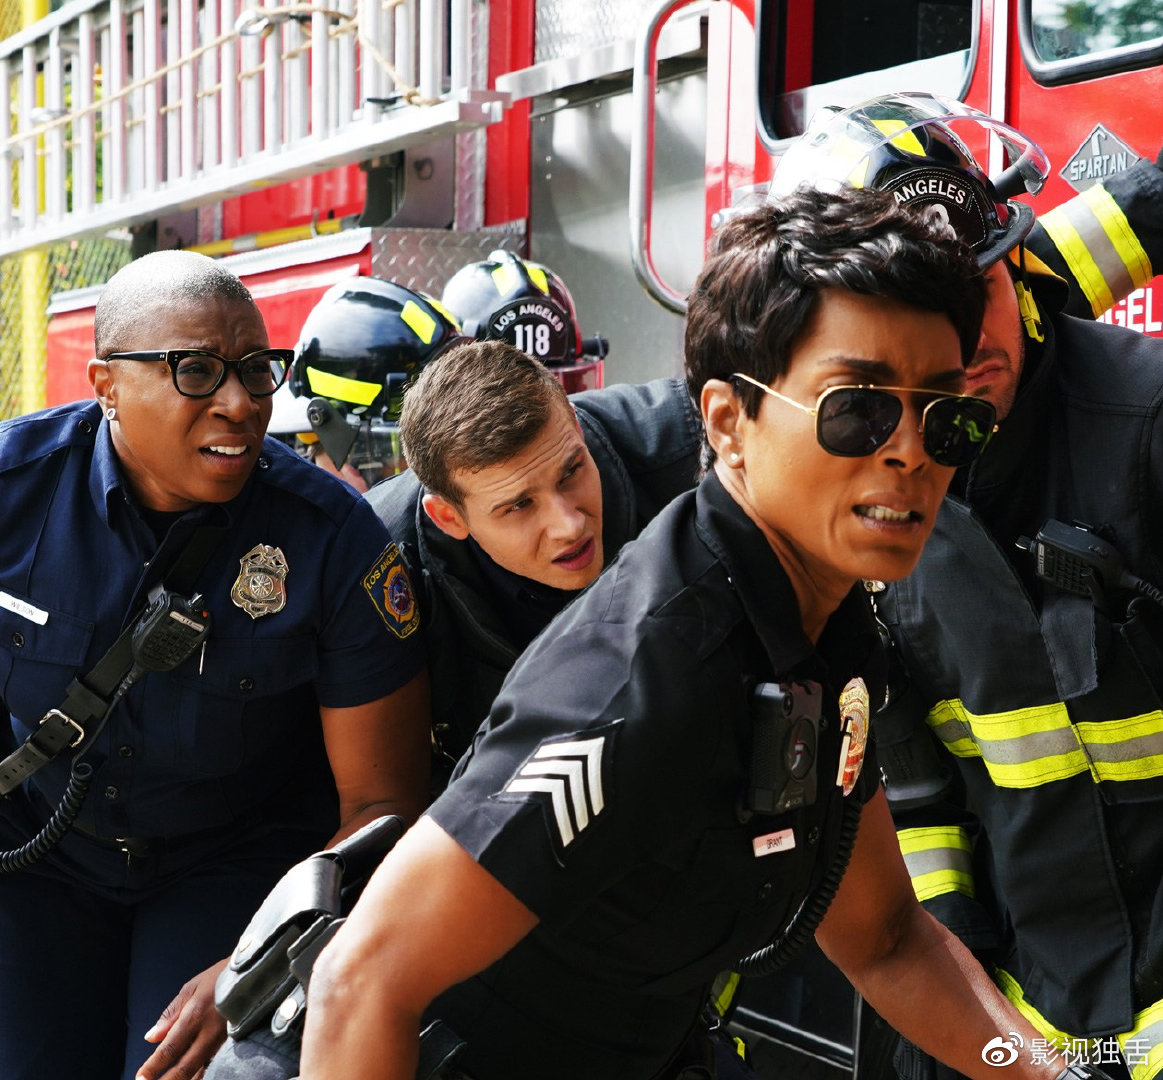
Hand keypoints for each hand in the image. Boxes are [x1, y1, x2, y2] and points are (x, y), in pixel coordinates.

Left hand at [134, 957, 228, 1079]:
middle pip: (185, 1067)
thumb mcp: (191, 988)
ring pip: (201, 1071)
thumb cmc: (219, 977)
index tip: (141, 1078)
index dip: (153, 1066)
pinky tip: (193, 1078)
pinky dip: (202, 1075)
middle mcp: (210, 1032)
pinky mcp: (234, 1043)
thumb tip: (151, 1037)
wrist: (256, 973)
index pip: (170, 1048)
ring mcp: (225, 1040)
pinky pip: (215, 1066)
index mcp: (196, 1015)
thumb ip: (170, 1014)